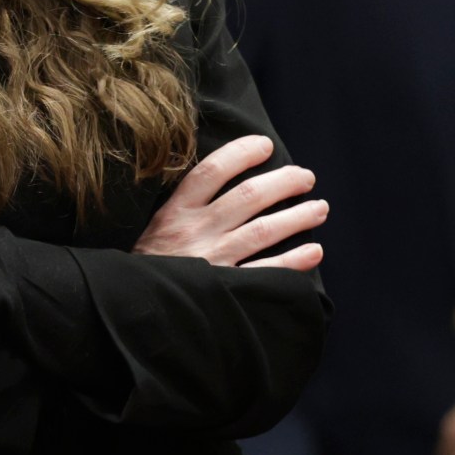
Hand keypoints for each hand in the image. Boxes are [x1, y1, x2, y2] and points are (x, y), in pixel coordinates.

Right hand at [135, 135, 325, 271]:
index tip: (266, 145)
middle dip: (284, 182)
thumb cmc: (148, 265)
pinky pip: (266, 272)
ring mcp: (211, 260)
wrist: (133, 309)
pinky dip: (294, 261)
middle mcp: (195, 232)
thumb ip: (183, 206)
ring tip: (320, 208)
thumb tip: (224, 177)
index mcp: (175, 212)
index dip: (242, 153)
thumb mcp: (154, 228)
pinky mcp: (224, 289)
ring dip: (297, 217)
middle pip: (248, 196)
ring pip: (262, 230)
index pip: (212, 171)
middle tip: (306, 177)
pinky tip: (314, 250)